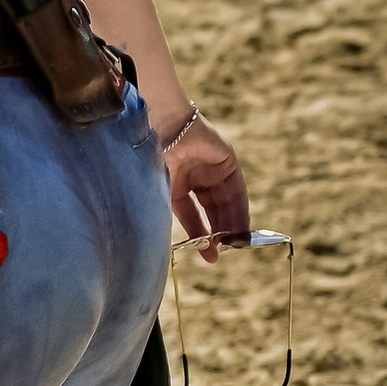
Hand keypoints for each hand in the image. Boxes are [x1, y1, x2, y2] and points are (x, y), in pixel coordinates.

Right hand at [164, 110, 249, 259]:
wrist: (158, 127)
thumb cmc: (146, 160)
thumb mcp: (156, 194)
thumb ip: (167, 218)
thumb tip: (166, 246)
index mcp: (172, 181)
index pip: (191, 214)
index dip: (200, 236)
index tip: (209, 257)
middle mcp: (193, 175)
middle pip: (212, 210)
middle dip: (219, 233)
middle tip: (224, 254)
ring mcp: (211, 166)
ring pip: (226, 202)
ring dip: (232, 224)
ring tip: (235, 246)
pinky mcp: (227, 159)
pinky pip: (237, 190)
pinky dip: (239, 209)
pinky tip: (240, 227)